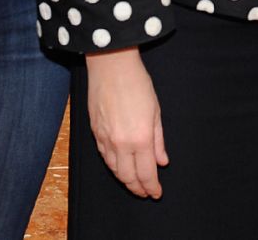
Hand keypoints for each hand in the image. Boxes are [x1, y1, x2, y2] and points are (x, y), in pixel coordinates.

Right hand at [85, 46, 167, 197]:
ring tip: (134, 182)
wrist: (110, 64)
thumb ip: (159, 140)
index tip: (157, 193)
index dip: (152, 187)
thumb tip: (162, 161)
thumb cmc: (136, 82)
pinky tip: (119, 166)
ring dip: (125, 179)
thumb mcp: (155, 111)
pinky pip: (104, 156)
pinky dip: (113, 165)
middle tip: (146, 192)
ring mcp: (105, 138)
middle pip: (128, 178)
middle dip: (138, 188)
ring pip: (114, 169)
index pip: (146, 174)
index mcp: (140, 138)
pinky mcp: (94, 131)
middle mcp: (121, 143)